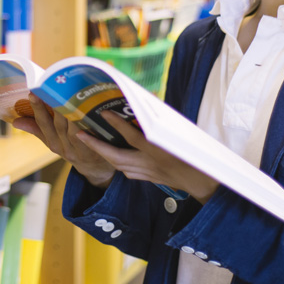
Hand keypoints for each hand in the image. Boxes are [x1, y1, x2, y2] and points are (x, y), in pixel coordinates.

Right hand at [12, 93, 115, 187]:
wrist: (96, 169)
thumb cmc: (73, 148)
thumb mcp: (54, 142)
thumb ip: (37, 129)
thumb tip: (15, 121)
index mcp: (53, 143)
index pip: (42, 124)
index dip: (37, 109)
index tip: (32, 93)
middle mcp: (65, 148)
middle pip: (59, 125)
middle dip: (55, 106)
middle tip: (53, 88)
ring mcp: (80, 151)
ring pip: (74, 131)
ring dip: (71, 113)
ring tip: (69, 95)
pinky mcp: (95, 151)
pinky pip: (90, 137)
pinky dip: (88, 124)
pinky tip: (88, 110)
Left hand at [77, 110, 219, 202]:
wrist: (204, 181)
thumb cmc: (196, 154)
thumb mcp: (182, 134)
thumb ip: (163, 121)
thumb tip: (146, 102)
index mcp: (157, 150)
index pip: (133, 136)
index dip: (117, 124)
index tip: (103, 113)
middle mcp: (149, 164)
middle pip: (116, 156)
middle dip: (96, 145)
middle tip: (79, 134)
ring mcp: (148, 173)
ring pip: (119, 165)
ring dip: (103, 154)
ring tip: (90, 142)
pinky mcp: (149, 178)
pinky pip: (128, 171)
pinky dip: (117, 163)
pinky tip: (112, 157)